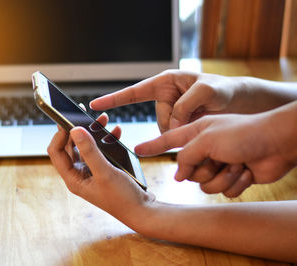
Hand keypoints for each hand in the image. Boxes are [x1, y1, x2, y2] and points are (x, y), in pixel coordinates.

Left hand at [47, 114, 154, 228]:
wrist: (142, 210)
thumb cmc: (122, 198)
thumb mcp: (105, 172)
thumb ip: (90, 151)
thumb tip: (74, 130)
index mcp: (73, 178)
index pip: (56, 152)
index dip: (59, 134)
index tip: (68, 119)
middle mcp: (79, 175)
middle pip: (70, 146)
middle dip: (77, 129)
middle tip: (83, 113)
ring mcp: (91, 172)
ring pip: (86, 146)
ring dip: (93, 132)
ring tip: (103, 120)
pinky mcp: (103, 169)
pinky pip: (99, 150)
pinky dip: (106, 140)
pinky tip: (116, 133)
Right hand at [90, 70, 238, 131]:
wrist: (245, 105)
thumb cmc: (227, 89)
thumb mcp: (208, 91)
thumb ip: (185, 106)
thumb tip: (172, 127)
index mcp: (166, 83)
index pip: (135, 92)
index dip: (114, 99)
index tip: (95, 105)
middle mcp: (168, 98)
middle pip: (159, 120)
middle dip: (175, 127)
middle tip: (195, 124)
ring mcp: (175, 113)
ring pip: (168, 133)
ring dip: (183, 136)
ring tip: (204, 126)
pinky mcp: (183, 126)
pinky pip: (176, 138)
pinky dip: (186, 141)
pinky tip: (200, 136)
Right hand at [134, 103, 296, 196]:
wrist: (279, 143)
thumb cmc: (244, 132)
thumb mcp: (207, 139)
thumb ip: (186, 156)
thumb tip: (179, 174)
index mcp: (196, 132)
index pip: (168, 140)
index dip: (152, 146)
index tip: (137, 149)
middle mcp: (205, 148)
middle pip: (187, 170)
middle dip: (203, 169)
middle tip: (218, 159)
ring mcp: (219, 163)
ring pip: (203, 184)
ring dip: (222, 177)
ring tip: (237, 165)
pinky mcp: (231, 177)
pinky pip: (221, 191)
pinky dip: (234, 183)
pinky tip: (246, 172)